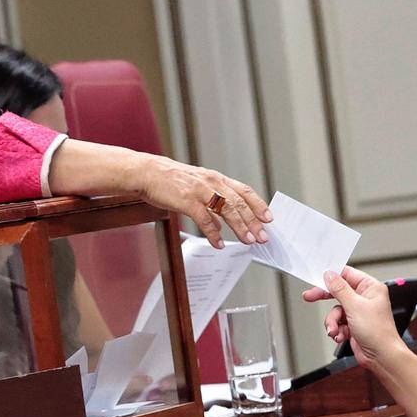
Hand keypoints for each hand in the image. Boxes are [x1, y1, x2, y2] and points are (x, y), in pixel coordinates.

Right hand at [134, 155, 270, 247]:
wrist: (147, 173)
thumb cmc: (171, 181)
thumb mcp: (196, 188)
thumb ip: (211, 205)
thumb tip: (221, 225)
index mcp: (216, 179)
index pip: (244, 191)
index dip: (258, 205)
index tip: (268, 218)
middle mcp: (212, 182)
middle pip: (239, 202)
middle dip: (253, 221)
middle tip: (262, 236)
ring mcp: (200, 190)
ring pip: (227, 210)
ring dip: (239, 227)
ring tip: (247, 240)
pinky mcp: (187, 200)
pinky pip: (205, 219)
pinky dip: (214, 233)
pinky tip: (219, 244)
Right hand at [303, 267, 408, 370]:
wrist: (381, 356)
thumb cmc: (378, 332)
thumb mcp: (355, 306)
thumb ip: (339, 288)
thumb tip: (330, 275)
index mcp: (370, 288)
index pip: (347, 274)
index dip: (332, 276)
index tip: (317, 278)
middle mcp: (365, 298)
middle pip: (338, 292)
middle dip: (325, 298)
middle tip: (310, 297)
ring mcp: (358, 312)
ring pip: (335, 310)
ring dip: (332, 322)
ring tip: (335, 330)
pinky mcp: (353, 325)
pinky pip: (337, 322)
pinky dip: (337, 330)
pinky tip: (340, 336)